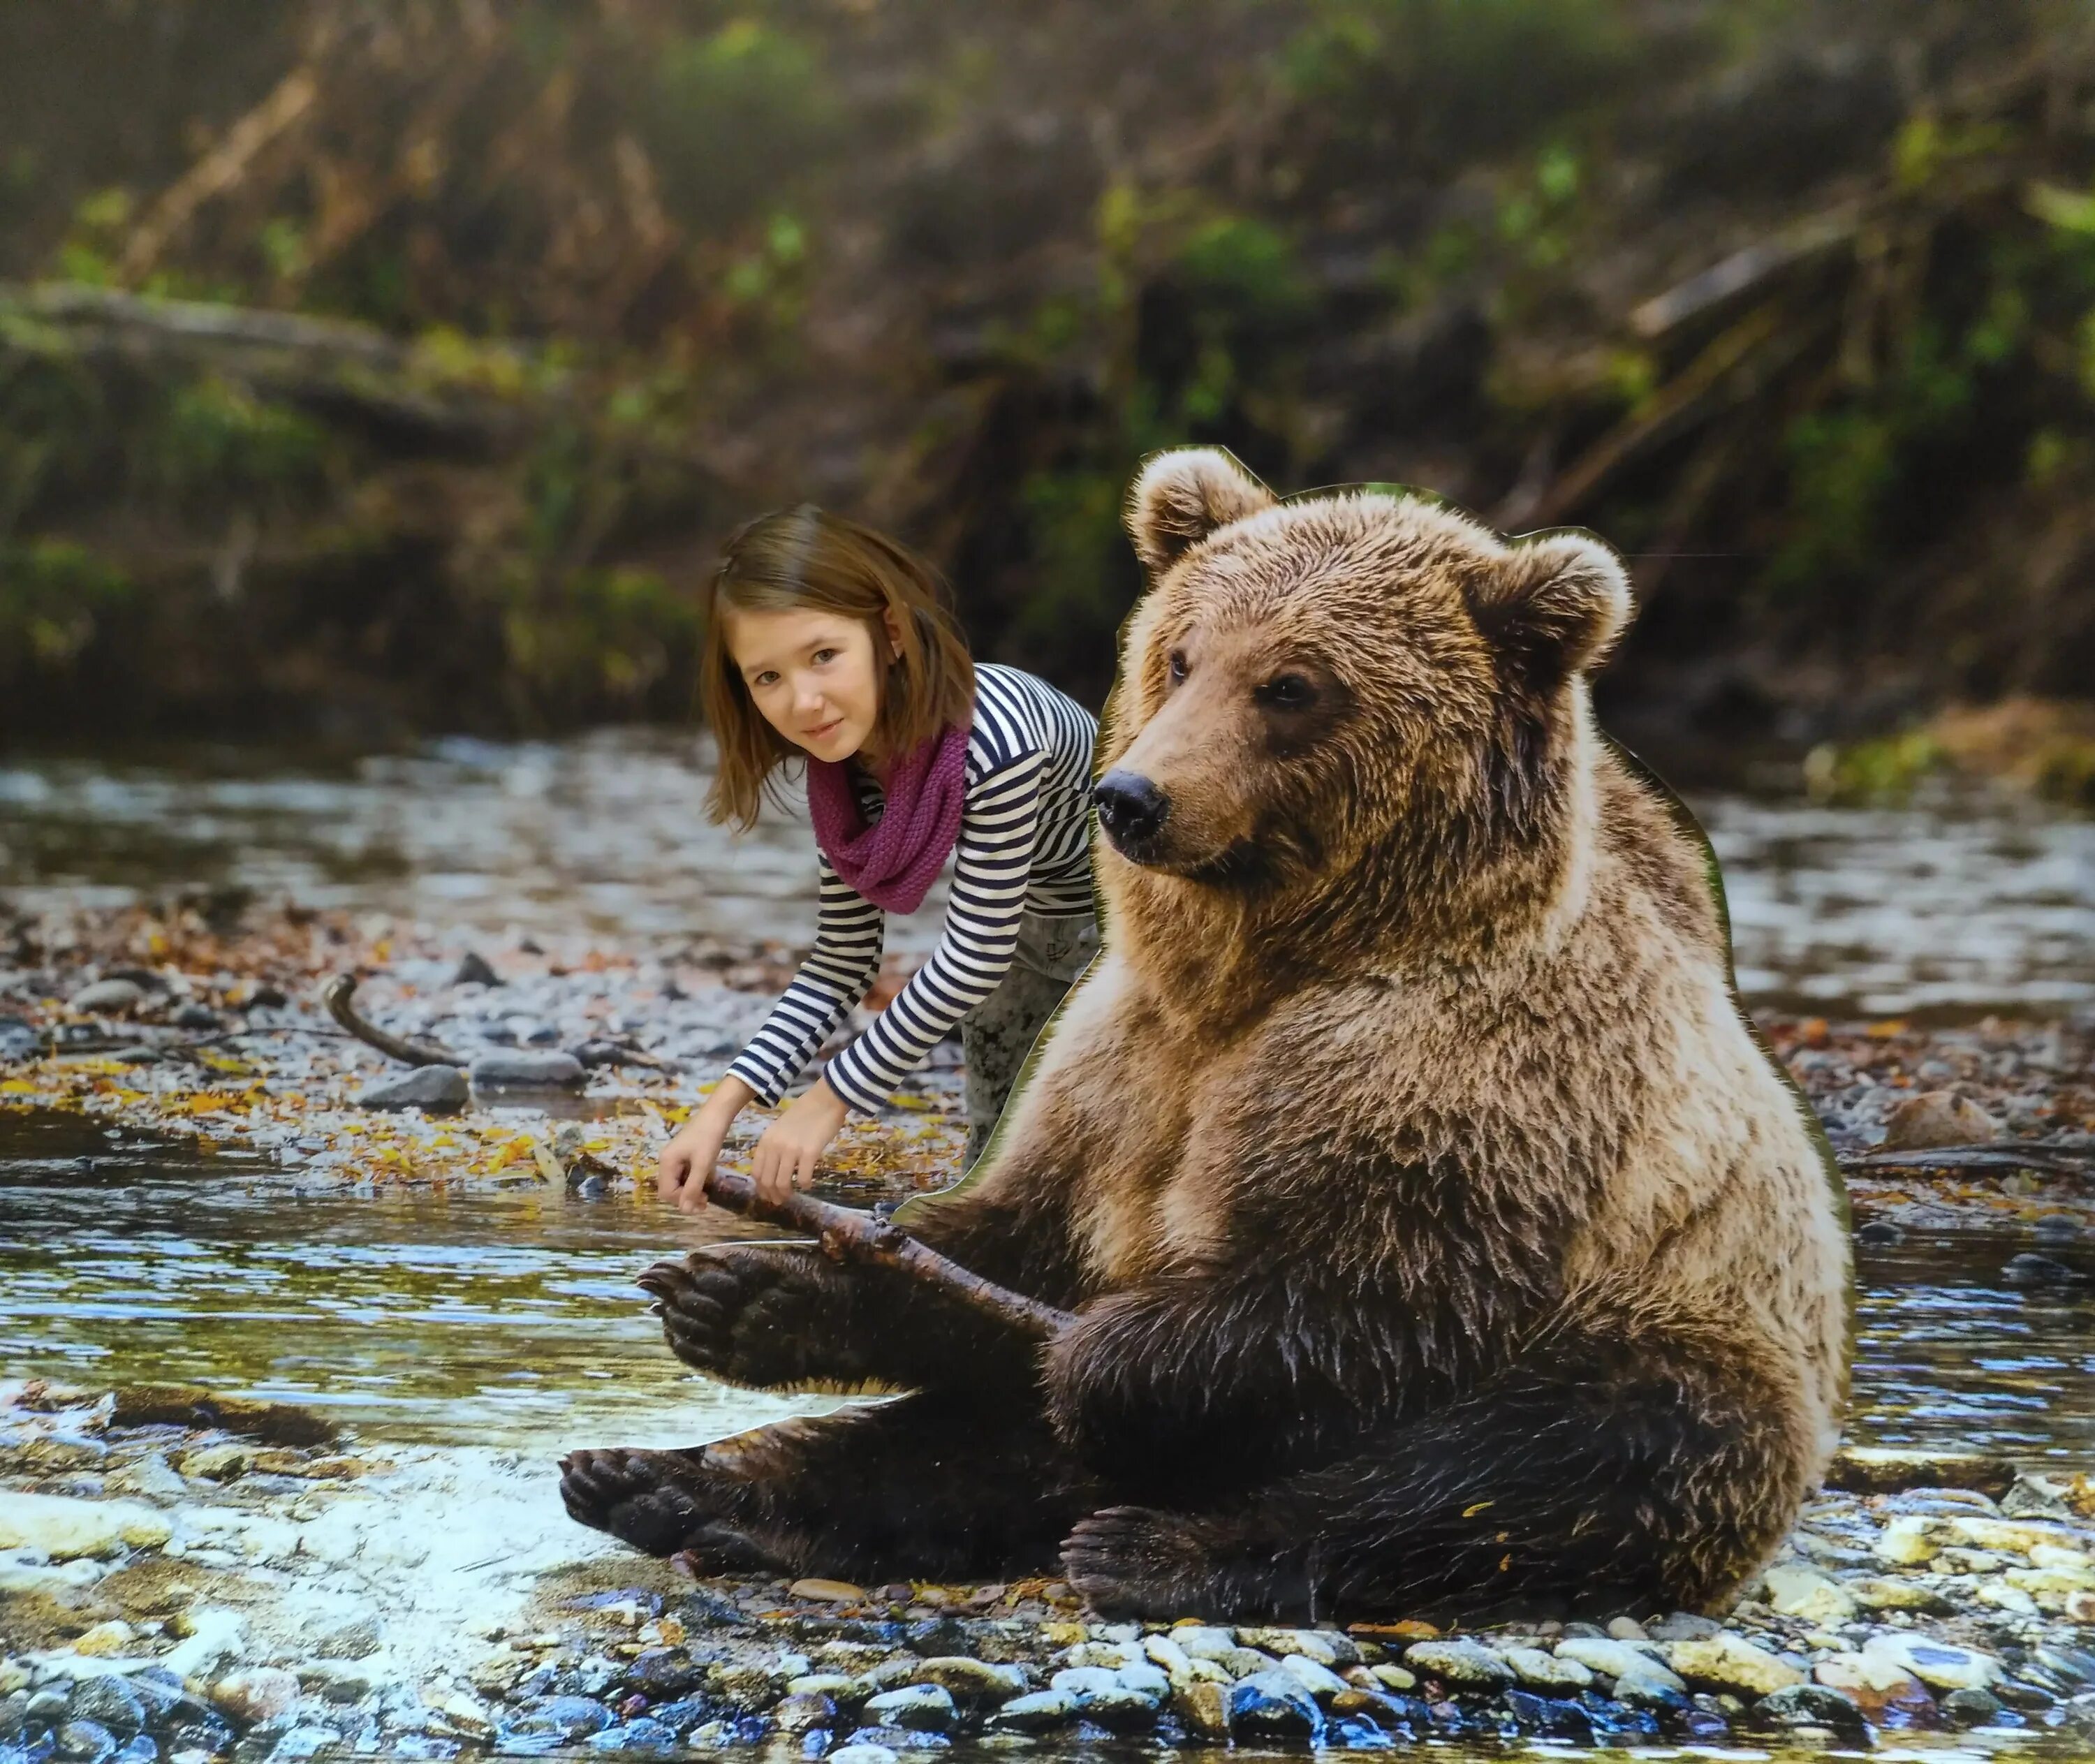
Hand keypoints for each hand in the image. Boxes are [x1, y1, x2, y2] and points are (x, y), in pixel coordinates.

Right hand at [657, 1077, 753, 1213]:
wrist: (718, 1113)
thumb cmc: (710, 1137)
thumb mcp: (703, 1164)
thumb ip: (693, 1187)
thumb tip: (684, 1210)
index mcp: (667, 1162)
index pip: (667, 1193)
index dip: (682, 1202)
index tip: (703, 1204)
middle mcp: (666, 1161)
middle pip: (670, 1189)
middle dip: (686, 1198)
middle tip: (706, 1201)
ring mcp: (674, 1158)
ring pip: (678, 1183)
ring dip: (691, 1191)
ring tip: (708, 1194)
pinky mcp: (683, 1155)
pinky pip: (684, 1174)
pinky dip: (694, 1181)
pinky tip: (707, 1180)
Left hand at [750, 1077, 849, 1205]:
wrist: (823, 1100)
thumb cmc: (804, 1114)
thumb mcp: (779, 1129)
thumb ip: (773, 1147)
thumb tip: (772, 1171)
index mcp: (766, 1141)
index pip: (756, 1172)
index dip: (761, 1188)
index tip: (768, 1194)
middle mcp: (775, 1147)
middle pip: (767, 1180)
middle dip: (773, 1195)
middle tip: (780, 1200)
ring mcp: (792, 1150)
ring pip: (782, 1182)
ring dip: (786, 1193)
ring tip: (792, 1195)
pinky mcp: (809, 1153)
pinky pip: (804, 1177)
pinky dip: (805, 1184)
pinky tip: (808, 1184)